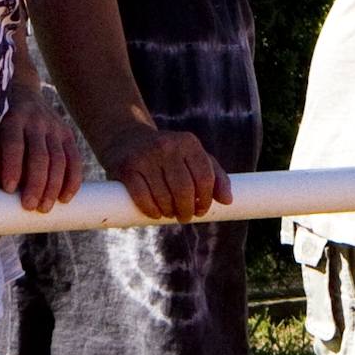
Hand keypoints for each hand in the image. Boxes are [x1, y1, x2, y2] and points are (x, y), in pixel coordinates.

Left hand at [0, 95, 82, 212]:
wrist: (21, 90)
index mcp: (12, 118)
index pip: (14, 144)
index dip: (12, 166)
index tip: (8, 189)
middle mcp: (35, 121)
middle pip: (39, 156)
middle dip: (36, 184)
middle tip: (29, 206)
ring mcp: (53, 127)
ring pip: (58, 160)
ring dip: (53, 187)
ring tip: (44, 208)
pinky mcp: (66, 133)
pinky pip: (74, 159)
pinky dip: (72, 180)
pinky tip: (65, 198)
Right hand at [101, 123, 231, 221]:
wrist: (127, 138)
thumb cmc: (168, 154)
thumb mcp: (193, 157)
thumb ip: (215, 176)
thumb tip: (228, 201)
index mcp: (188, 143)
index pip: (205, 177)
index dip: (206, 199)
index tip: (201, 210)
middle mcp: (167, 146)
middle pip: (185, 190)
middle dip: (187, 210)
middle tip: (185, 216)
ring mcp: (145, 156)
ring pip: (164, 196)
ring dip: (169, 212)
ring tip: (169, 213)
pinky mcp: (126, 167)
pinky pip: (142, 197)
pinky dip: (151, 211)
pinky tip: (155, 214)